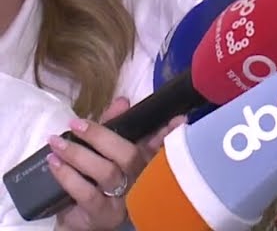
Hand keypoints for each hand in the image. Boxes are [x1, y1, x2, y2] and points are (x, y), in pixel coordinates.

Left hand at [47, 97, 178, 230]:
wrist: (83, 220)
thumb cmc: (99, 182)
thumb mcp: (107, 152)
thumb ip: (115, 125)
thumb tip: (122, 101)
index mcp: (147, 163)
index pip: (162, 144)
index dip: (170, 132)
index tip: (177, 119)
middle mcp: (142, 181)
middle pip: (130, 155)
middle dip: (102, 137)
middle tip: (76, 125)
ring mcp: (125, 199)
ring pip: (107, 172)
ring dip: (79, 155)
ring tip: (57, 143)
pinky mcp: (104, 214)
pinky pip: (86, 193)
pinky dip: (68, 176)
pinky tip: (55, 164)